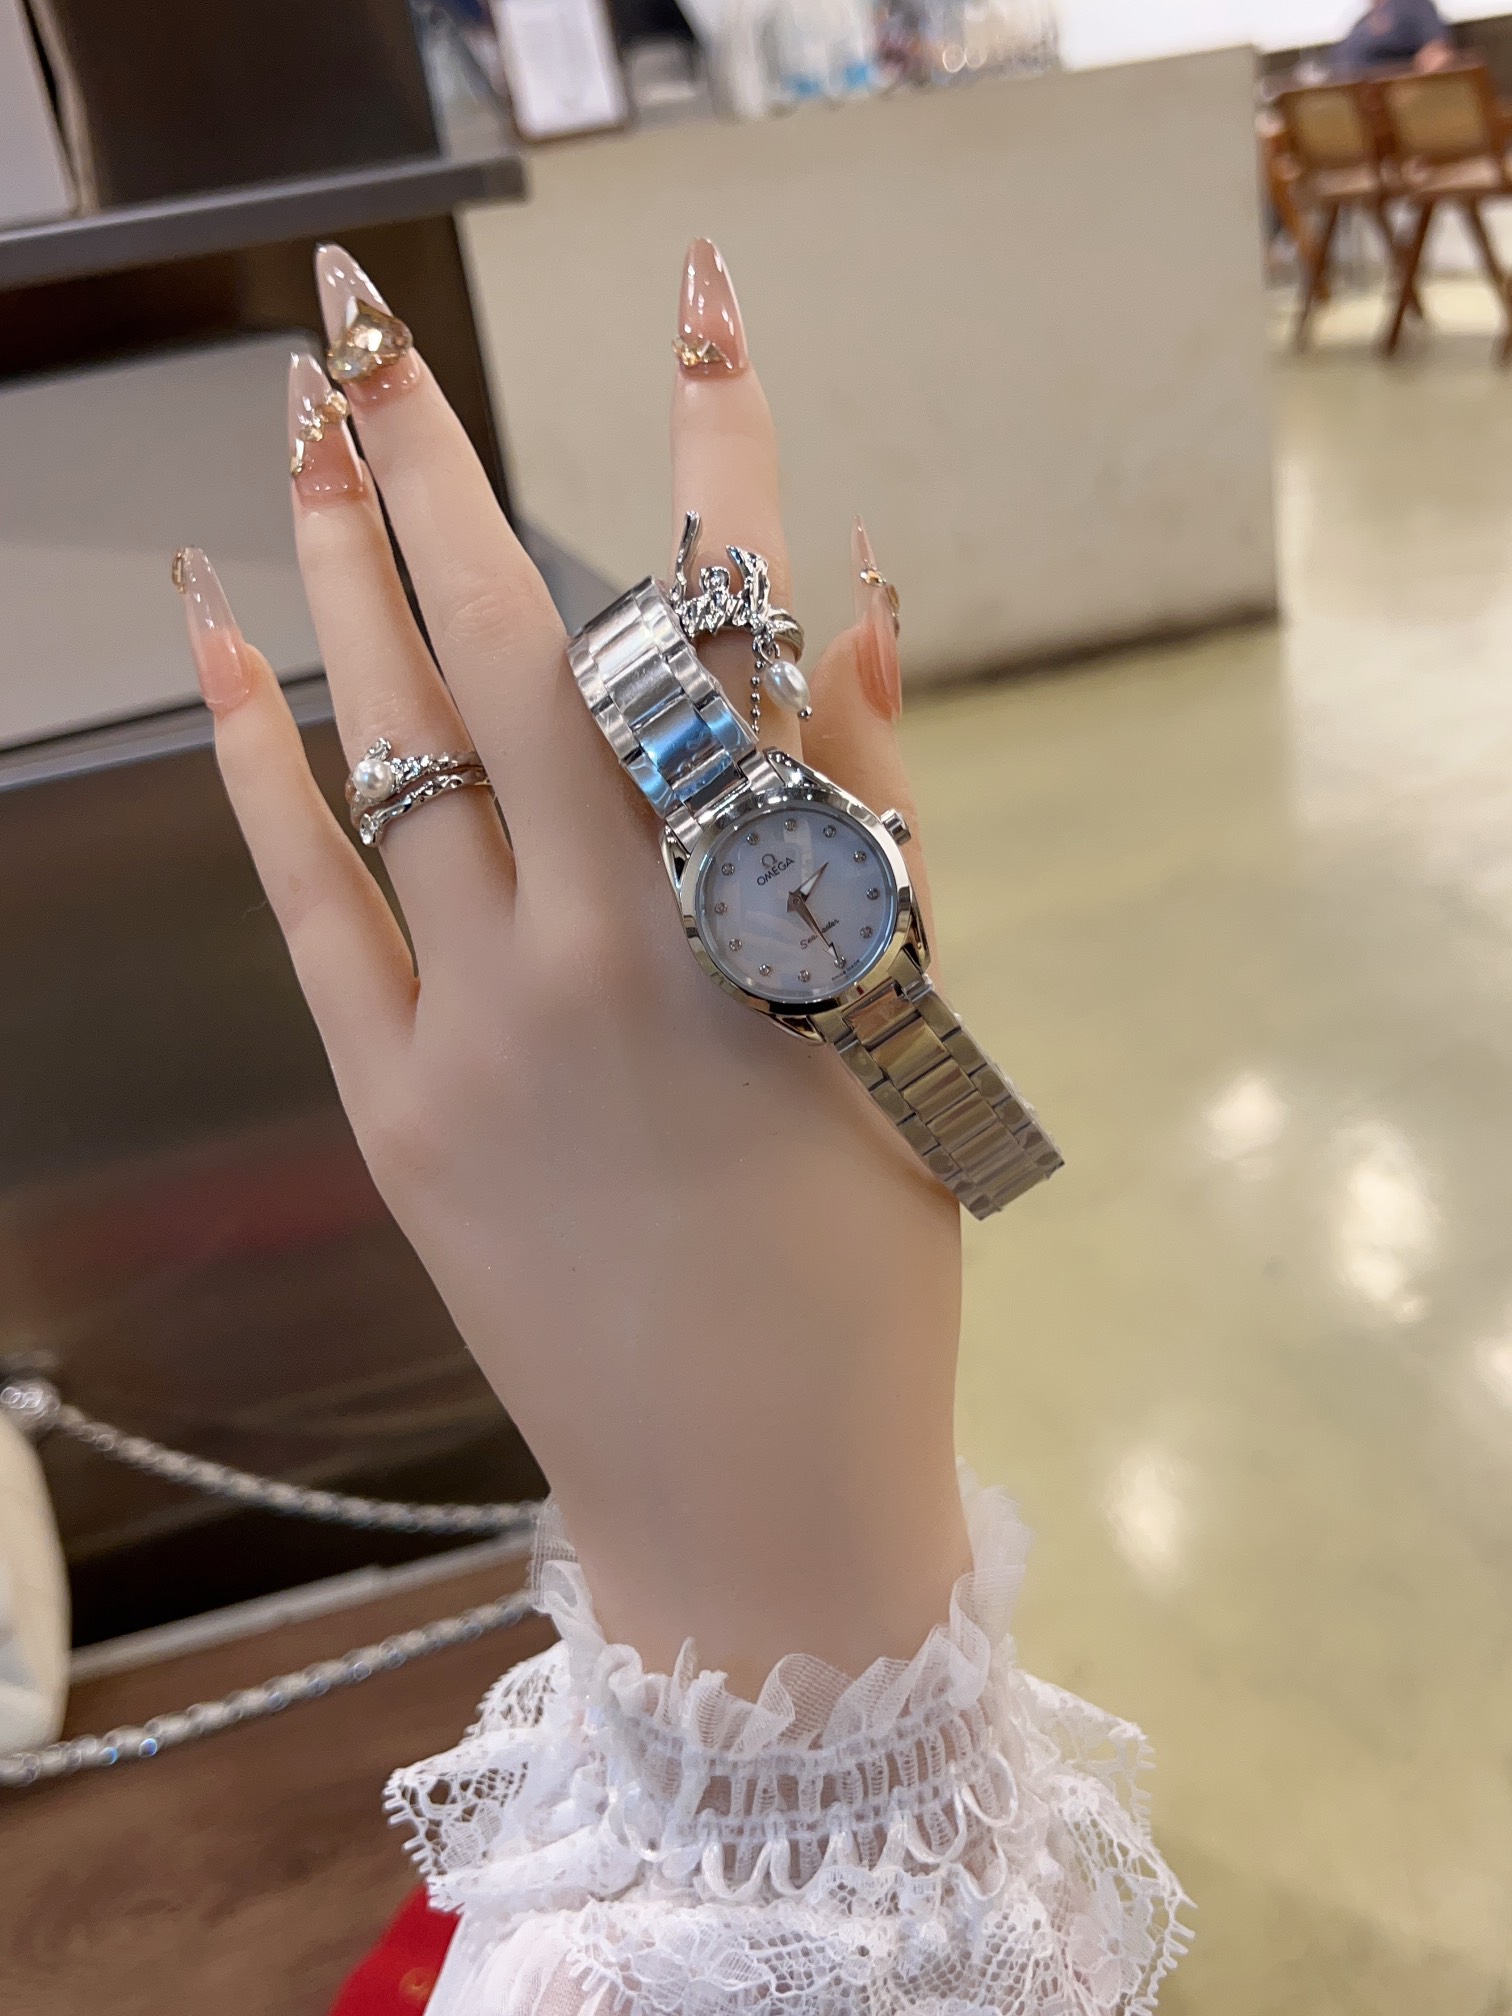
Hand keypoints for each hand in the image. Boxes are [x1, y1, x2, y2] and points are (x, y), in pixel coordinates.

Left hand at [176, 240, 965, 1691]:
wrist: (751, 1495)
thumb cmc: (865, 1269)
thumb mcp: (905, 1029)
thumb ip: (871, 812)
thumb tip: (849, 603)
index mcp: (769, 929)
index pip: (735, 634)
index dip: (723, 456)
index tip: (704, 311)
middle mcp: (607, 951)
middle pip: (515, 651)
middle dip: (443, 467)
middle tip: (375, 330)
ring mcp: (475, 1030)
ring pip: (396, 747)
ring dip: (344, 574)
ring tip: (302, 436)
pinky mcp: (389, 1107)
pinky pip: (308, 899)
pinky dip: (257, 760)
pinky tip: (218, 641)